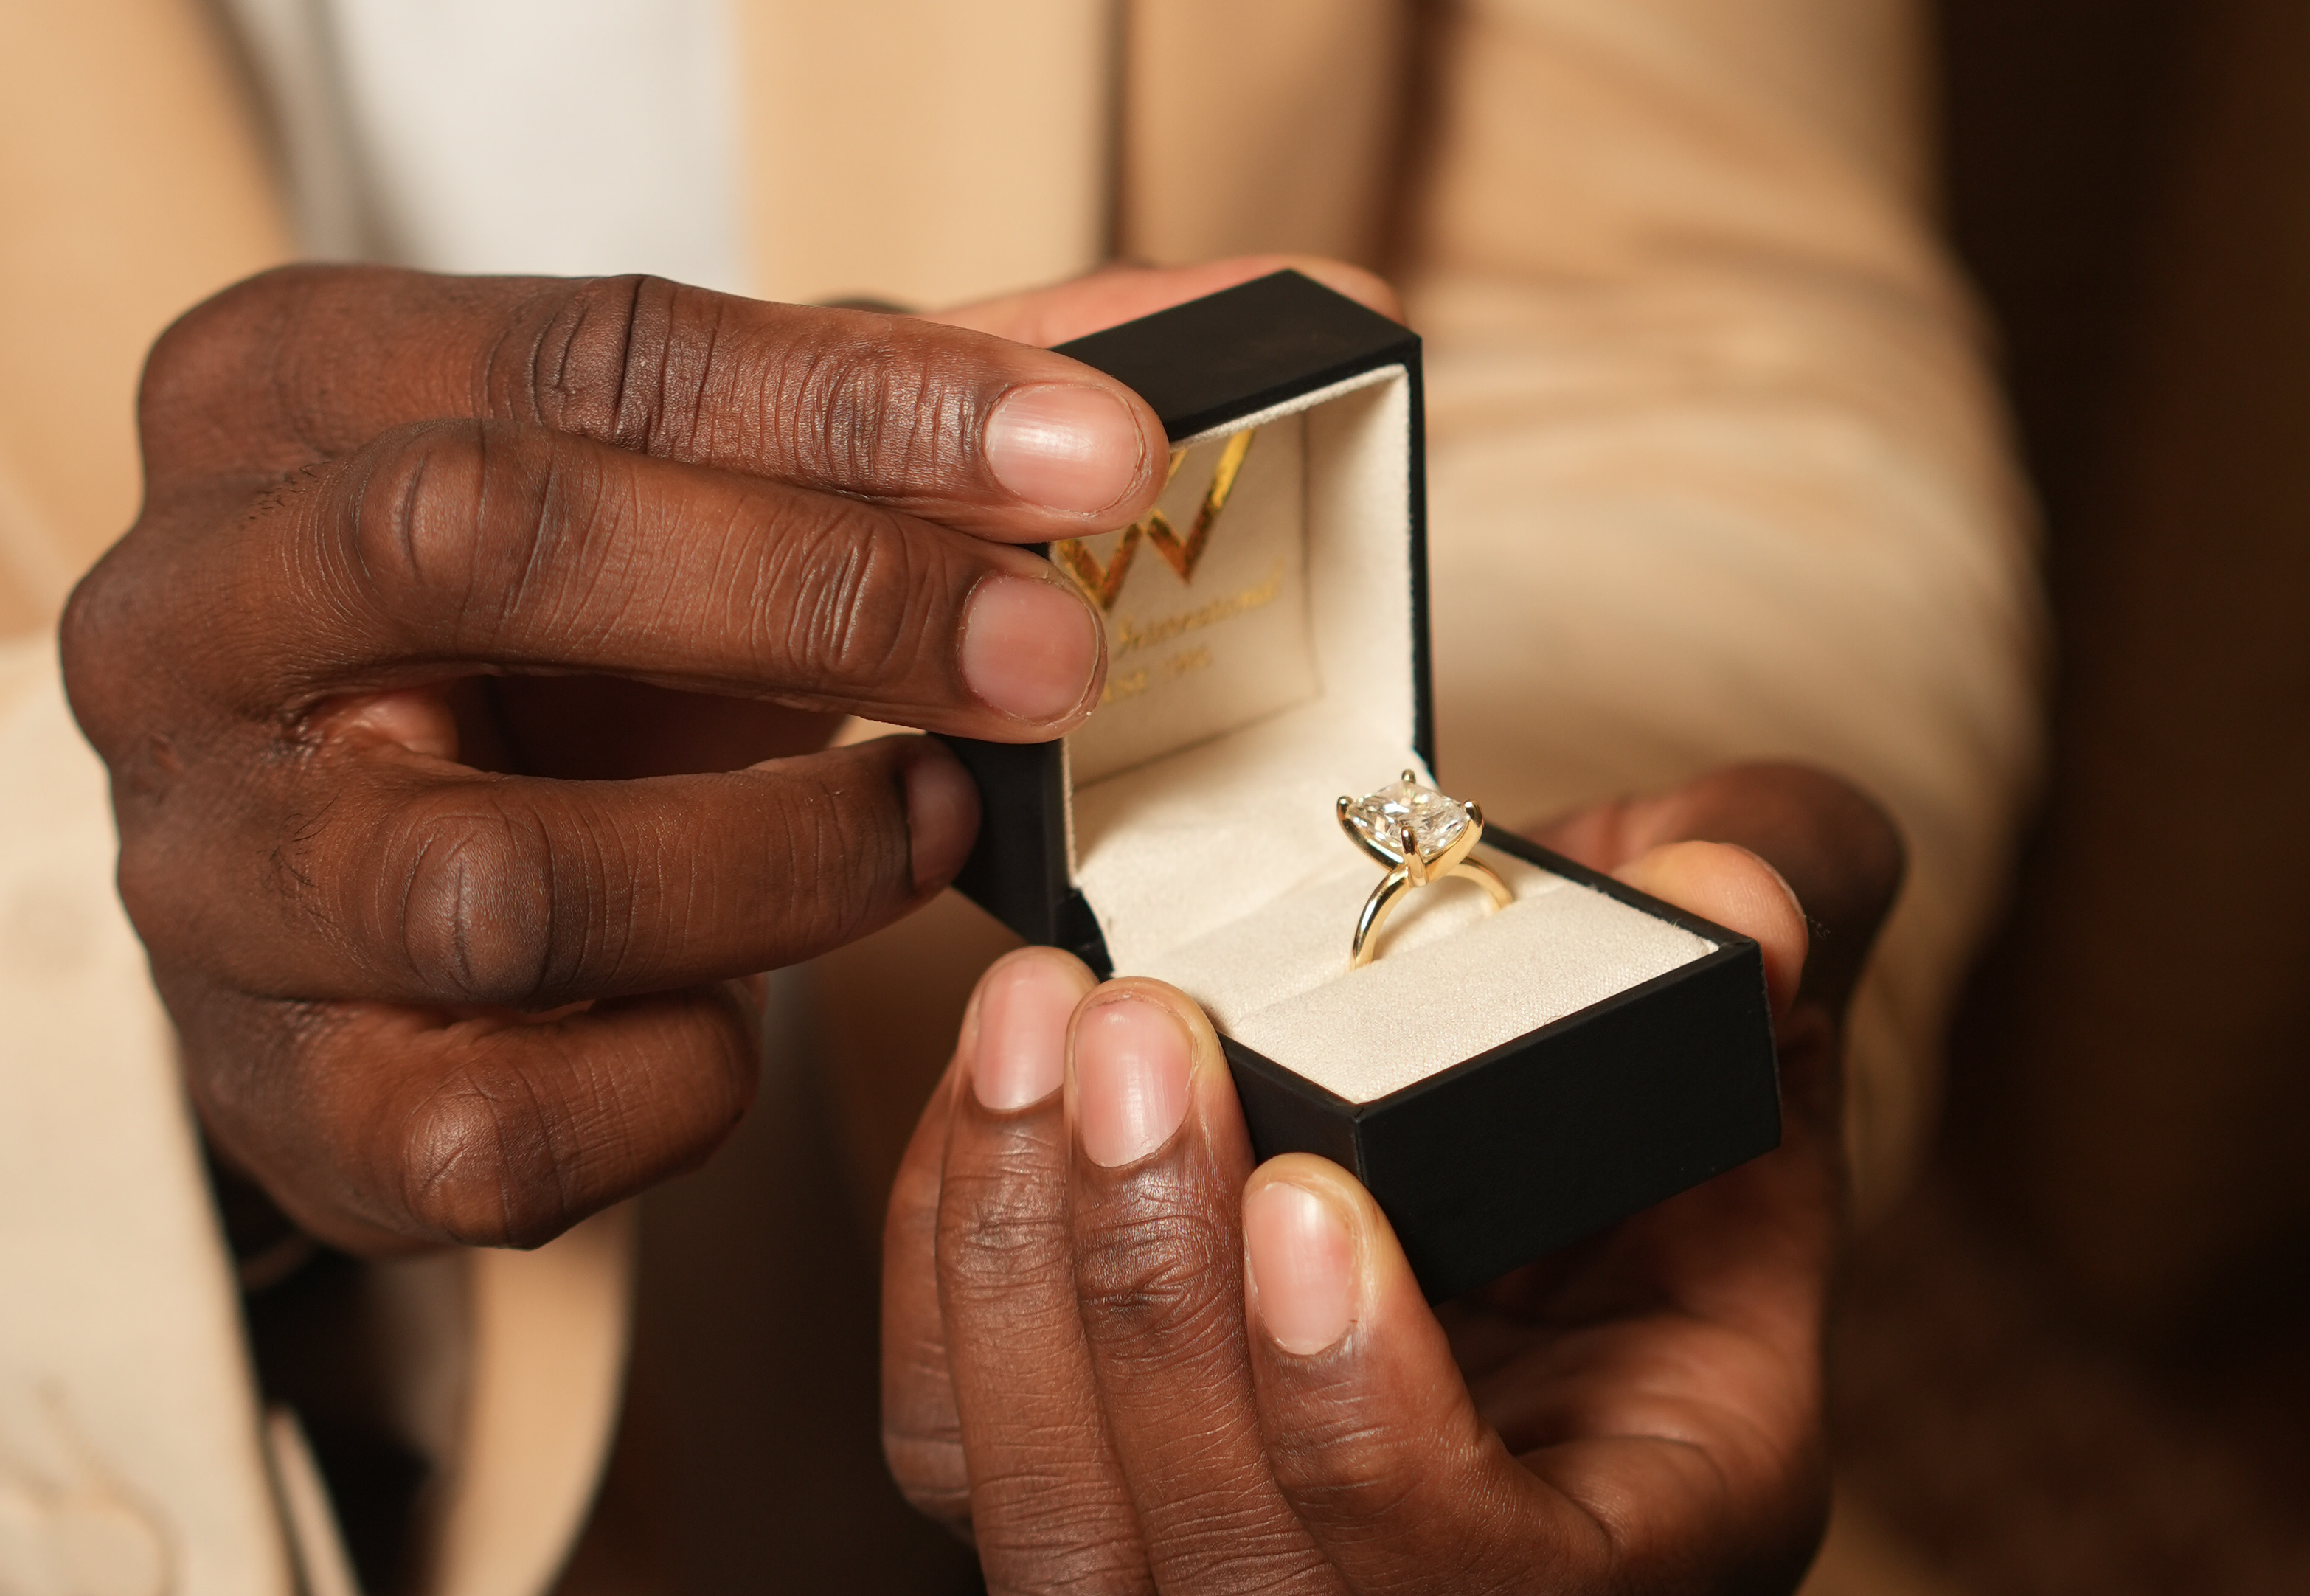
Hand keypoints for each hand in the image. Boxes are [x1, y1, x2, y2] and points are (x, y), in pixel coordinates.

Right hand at [61, 254, 1378, 1253]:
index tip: (1098, 452)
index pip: (587, 357)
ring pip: (503, 880)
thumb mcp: (703, 485)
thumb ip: (915, 410)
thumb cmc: (567, 645)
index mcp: (280, 398)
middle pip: (497, 552)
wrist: (373, 882)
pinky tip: (742, 1009)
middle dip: (824, 599)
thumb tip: (1197, 327)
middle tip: (1053, 662)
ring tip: (934, 828)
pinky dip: (684, 1076)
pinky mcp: (291, 1108)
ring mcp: (217, 884)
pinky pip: (514, 1122)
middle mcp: (183, 624)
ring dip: (784, 862)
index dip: (867, 404)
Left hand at [883, 764, 1900, 1593]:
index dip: (1371, 1429)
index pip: (1497, 1584)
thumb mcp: (1773, 1008)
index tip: (1312, 1196)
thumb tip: (1736, 902)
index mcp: (1648, 1530)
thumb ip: (1788, 918)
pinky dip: (952, 1265)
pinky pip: (959, 1448)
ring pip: (1067, 1540)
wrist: (1547, 1133)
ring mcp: (1252, 1555)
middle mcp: (1440, 1590)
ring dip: (1022, 1276)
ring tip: (1043, 1025)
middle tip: (1138, 1040)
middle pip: (1237, 1582)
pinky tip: (994, 1084)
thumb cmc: (1675, 1109)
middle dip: (1155, 1310)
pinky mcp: (1105, 1482)